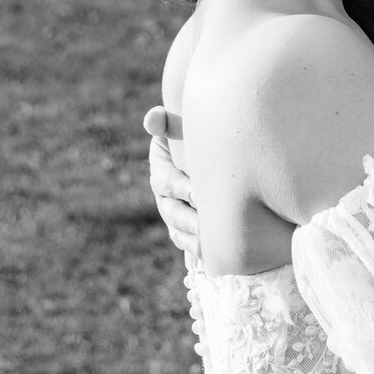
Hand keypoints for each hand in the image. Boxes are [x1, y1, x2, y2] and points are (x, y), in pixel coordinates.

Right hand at [144, 104, 200, 259]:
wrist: (202, 157)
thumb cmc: (189, 139)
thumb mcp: (175, 127)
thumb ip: (163, 121)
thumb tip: (153, 118)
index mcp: (162, 174)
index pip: (168, 183)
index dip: (181, 188)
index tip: (197, 192)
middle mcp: (166, 200)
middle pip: (174, 214)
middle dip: (191, 220)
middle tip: (207, 224)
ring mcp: (176, 219)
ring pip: (182, 234)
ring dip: (196, 241)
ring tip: (214, 245)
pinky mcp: (188, 232)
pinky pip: (191, 246)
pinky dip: (203, 252)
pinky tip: (220, 255)